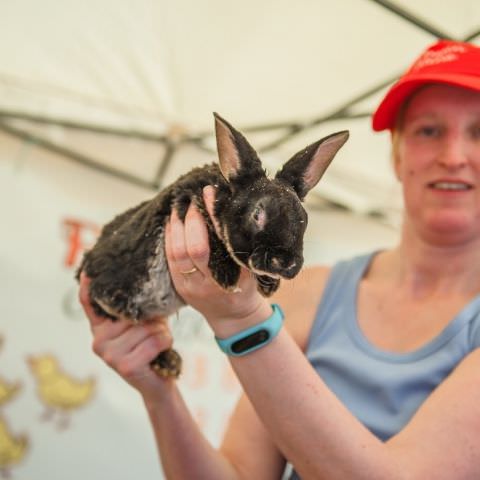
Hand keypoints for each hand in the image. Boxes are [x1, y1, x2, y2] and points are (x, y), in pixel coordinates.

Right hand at [78, 273, 174, 399]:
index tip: (89, 269)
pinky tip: (160, 354)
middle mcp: (98, 340)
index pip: (89, 303)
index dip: (89, 286)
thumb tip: (146, 286)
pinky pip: (156, 340)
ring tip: (156, 344)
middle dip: (153, 319)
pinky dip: (166, 343)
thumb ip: (137, 308)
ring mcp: (109, 354)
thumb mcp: (143, 323)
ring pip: (148, 326)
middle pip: (133, 312)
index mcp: (100, 327)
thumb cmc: (152, 347)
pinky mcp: (125, 365)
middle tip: (153, 333)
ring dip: (162, 333)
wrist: (159, 383)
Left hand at [165, 186, 271, 336]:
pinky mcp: (178, 286)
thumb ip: (240, 249)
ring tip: (180, 206)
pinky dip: (169, 237)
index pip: (212, 245)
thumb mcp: (250, 272)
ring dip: (175, 226)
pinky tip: (172, 222)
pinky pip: (169, 258)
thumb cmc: (246, 290)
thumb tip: (233, 212)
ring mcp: (188, 287)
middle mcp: (205, 285)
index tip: (209, 194)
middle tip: (192, 200)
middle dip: (189, 219)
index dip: (209, 217)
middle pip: (190, 248)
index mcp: (227, 281)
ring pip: (175, 252)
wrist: (233, 318)